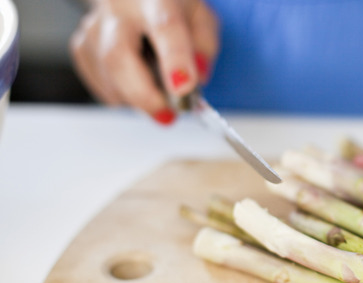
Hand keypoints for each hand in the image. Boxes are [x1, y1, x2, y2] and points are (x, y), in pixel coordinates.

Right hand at [70, 0, 218, 124]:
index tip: (183, 89)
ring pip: (106, 71)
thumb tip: (195, 81)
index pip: (165, 27)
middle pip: (118, 55)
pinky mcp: (82, 43)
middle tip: (166, 115)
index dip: (174, 61)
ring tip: (157, 100)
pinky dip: (119, 95)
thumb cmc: (170, 7)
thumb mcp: (201, 17)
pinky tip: (135, 89)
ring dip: (134, 98)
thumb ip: (204, 48)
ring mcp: (95, 25)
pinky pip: (97, 80)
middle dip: (144, 95)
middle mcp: (120, 8)